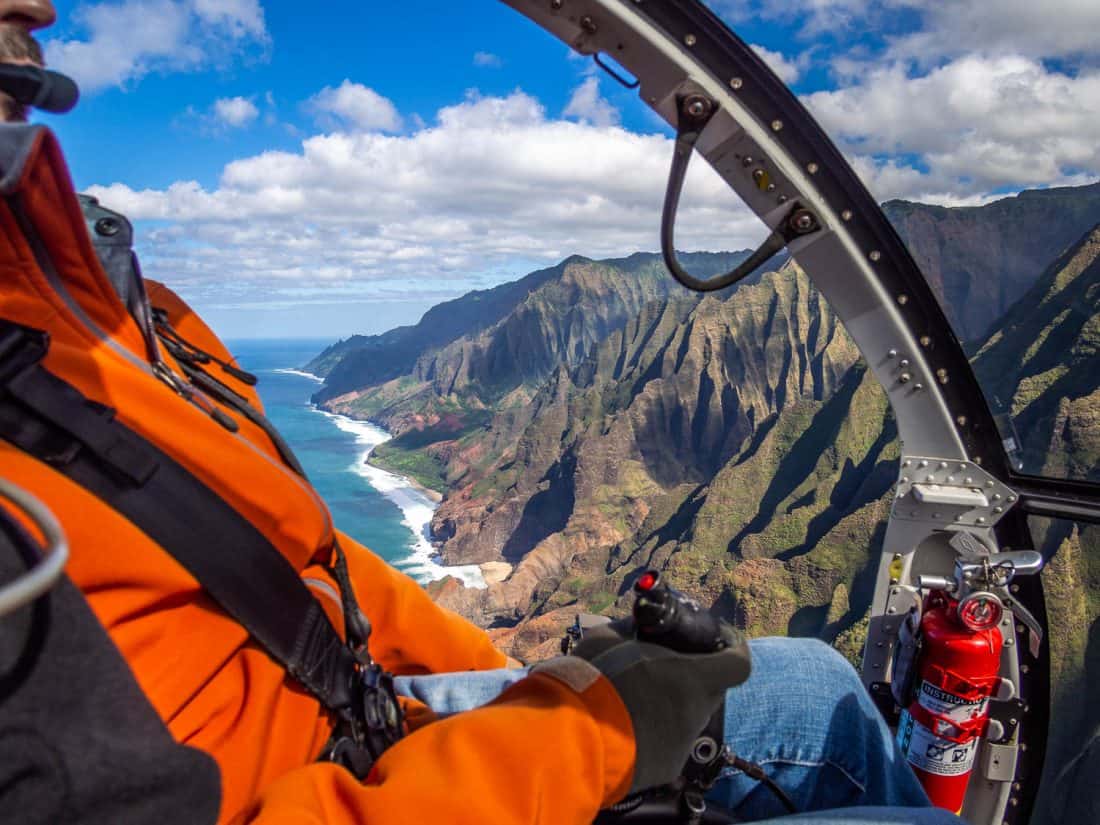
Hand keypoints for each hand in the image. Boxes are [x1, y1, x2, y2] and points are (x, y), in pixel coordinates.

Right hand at [537, 617, 749, 795]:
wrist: (571, 734)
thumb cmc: (594, 678)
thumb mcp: (612, 637)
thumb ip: (635, 630)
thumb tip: (638, 626)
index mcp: (693, 678)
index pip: (738, 664)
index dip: (734, 649)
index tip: (723, 641)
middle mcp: (695, 712)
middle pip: (710, 691)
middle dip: (694, 678)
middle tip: (664, 668)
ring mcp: (681, 744)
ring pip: (687, 718)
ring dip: (670, 705)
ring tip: (635, 697)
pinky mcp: (665, 768)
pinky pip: (667, 744)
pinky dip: (654, 732)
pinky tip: (627, 725)